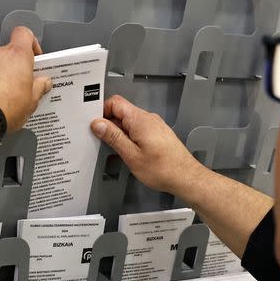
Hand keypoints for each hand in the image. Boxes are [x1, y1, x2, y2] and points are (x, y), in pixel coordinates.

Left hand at [0, 26, 52, 132]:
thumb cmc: (5, 107)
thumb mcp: (32, 101)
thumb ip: (39, 87)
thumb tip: (43, 83)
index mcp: (17, 55)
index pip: (24, 34)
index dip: (31, 43)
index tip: (34, 57)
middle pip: (8, 52)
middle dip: (14, 65)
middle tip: (20, 83)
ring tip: (2, 94)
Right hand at [91, 96, 205, 195]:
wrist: (186, 177)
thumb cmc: (164, 169)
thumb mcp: (131, 155)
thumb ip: (113, 137)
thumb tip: (98, 124)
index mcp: (140, 120)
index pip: (115, 102)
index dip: (101, 111)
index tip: (93, 123)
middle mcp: (148, 118)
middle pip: (121, 111)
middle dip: (108, 122)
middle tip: (100, 137)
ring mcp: (154, 125)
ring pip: (129, 120)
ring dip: (118, 131)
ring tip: (114, 147)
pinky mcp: (157, 133)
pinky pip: (137, 128)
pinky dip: (128, 135)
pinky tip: (127, 149)